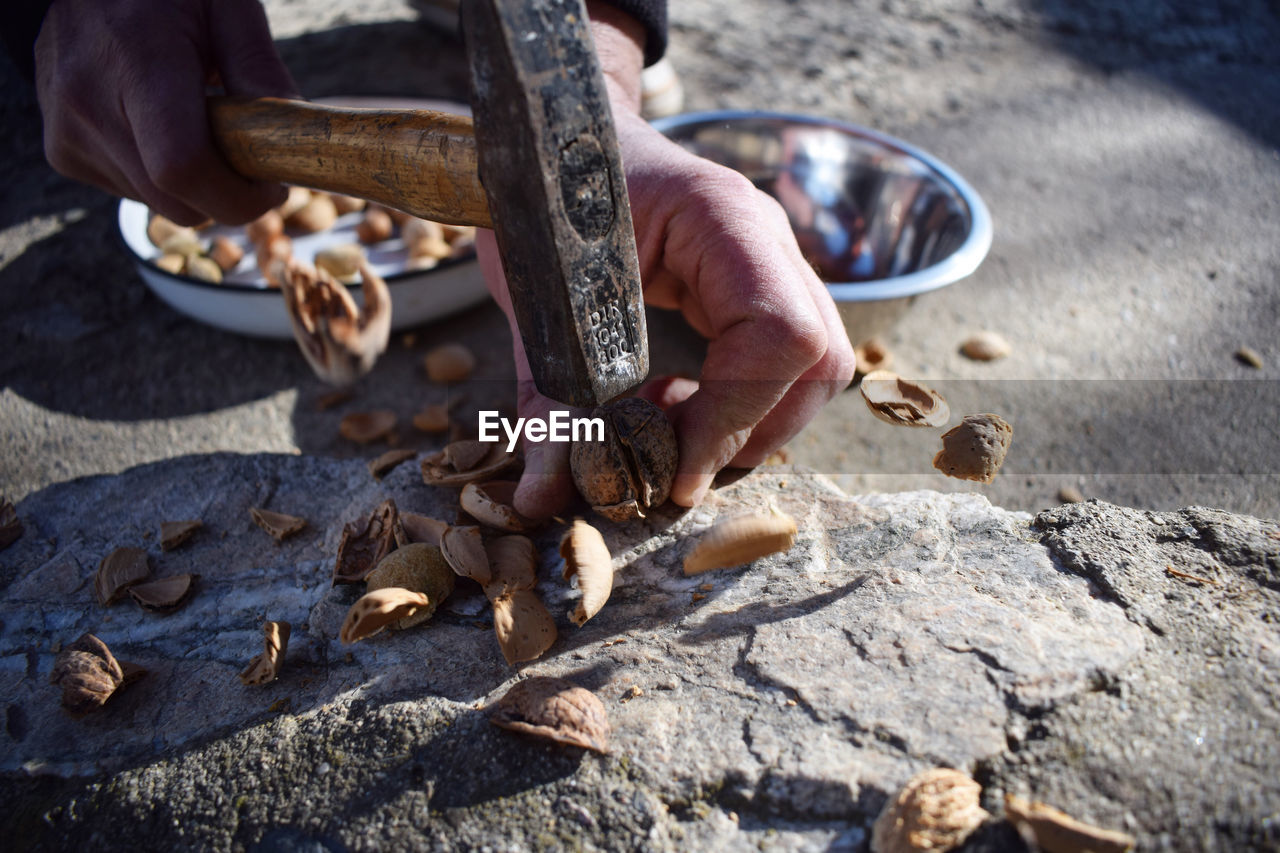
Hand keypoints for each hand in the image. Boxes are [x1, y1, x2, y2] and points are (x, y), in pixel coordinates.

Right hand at [33, 0, 298, 224]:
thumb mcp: (225, 7)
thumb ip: (259, 69)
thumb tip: (292, 137)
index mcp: (135, 62)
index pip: (183, 166)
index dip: (237, 195)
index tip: (272, 187)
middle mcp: (90, 105)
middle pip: (177, 200)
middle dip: (227, 196)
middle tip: (250, 161)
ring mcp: (70, 134)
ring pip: (159, 205)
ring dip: (196, 186)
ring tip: (197, 127)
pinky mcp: (64, 153)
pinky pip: (134, 193)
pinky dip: (163, 179)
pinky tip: (161, 130)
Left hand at [479, 4, 855, 516]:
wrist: (553, 136)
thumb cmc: (543, 195)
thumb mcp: (534, 297)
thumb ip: (547, 398)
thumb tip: (544, 501)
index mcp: (721, 219)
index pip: (780, 333)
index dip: (736, 417)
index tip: (678, 470)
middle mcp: (765, 239)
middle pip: (818, 359)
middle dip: (754, 432)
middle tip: (679, 470)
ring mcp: (769, 260)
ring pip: (813, 366)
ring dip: (752, 425)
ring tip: (672, 439)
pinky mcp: (753, 287)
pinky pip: (781, 358)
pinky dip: (738, 404)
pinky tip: (674, 410)